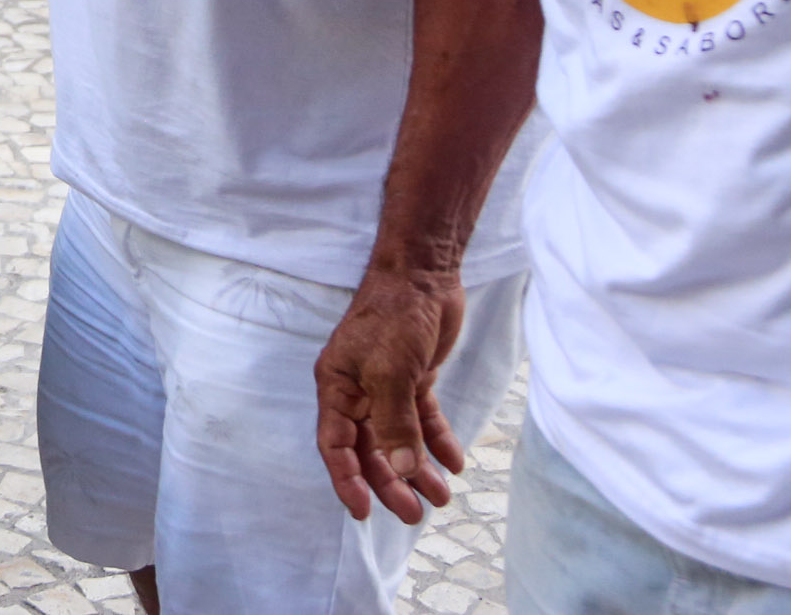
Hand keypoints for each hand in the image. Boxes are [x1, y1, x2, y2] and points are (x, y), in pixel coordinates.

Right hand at [314, 264, 469, 523]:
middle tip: (413, 514)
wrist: (423, 275)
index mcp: (336, 386)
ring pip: (397, 439)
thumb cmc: (393, 316)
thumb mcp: (390, 371)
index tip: (363, 513)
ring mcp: (385, 385)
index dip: (346, 480)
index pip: (335, 444)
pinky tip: (454, 463)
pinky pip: (422, 420)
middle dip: (390, 483)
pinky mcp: (412, 378)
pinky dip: (436, 442)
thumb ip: (394, 422)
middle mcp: (356, 390)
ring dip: (416, 469)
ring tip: (440, 496)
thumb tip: (402, 470)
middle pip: (369, 449)